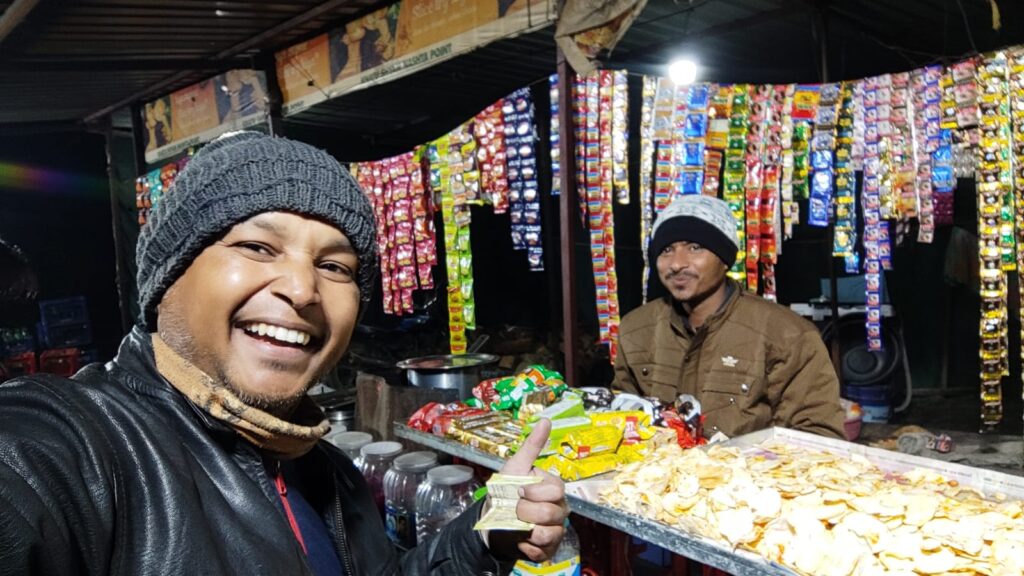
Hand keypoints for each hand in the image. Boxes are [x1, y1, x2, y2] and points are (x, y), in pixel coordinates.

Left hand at [487, 418, 568, 561]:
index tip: (519, 490)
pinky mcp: (549, 548)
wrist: (491, 521)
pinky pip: (544, 551)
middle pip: (552, 512)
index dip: (534, 492)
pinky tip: (520, 540)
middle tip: (515, 509)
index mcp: (553, 488)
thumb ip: (532, 446)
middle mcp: (559, 509)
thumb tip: (546, 420)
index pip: (556, 490)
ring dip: (526, 531)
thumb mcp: (515, 466)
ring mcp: (556, 530)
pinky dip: (527, 547)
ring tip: (517, 525)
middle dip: (526, 512)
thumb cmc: (505, 491)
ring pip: (549, 533)